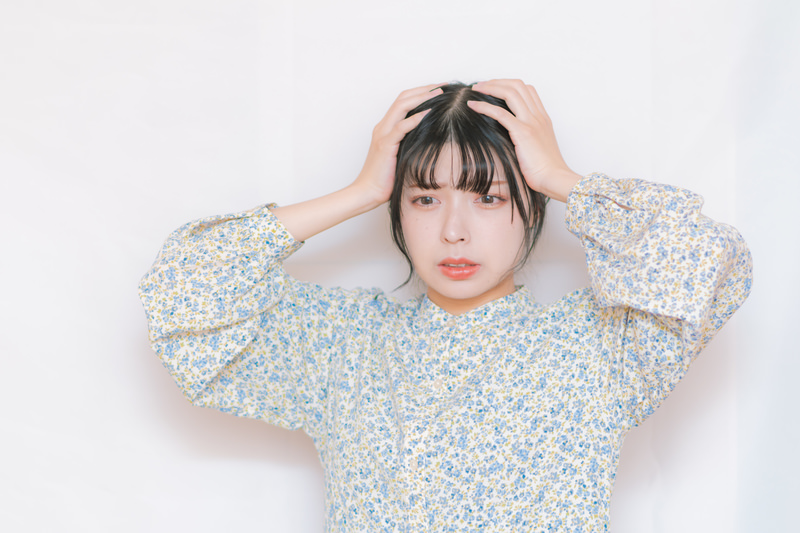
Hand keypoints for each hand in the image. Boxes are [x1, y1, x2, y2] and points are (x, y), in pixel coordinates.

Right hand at [352, 83, 442, 204]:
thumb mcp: (400, 156)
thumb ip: (409, 143)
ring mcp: (382, 134)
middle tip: (443, 85)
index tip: (439, 89)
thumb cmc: (384, 178)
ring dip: (421, 98)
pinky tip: (428, 113)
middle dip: (424, 89)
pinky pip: (400, 127)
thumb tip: (430, 139)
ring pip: (401, 106)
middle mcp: (382, 127)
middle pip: (403, 98)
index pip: (403, 101)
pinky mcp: (385, 145)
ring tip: (438, 93)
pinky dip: (414, 118)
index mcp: (385, 128)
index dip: (421, 92)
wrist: (367, 192)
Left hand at [469, 79, 580, 202]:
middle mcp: (538, 116)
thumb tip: (512, 138)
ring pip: (510, 93)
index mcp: (543, 118)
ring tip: (476, 89)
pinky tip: (473, 105)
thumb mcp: (539, 148)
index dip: (509, 84)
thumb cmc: (547, 170)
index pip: (528, 89)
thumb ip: (529, 137)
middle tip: (481, 85)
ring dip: (490, 87)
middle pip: (518, 85)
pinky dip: (484, 106)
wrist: (554, 178)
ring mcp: (531, 122)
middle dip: (497, 81)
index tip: (495, 88)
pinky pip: (500, 113)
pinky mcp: (522, 132)